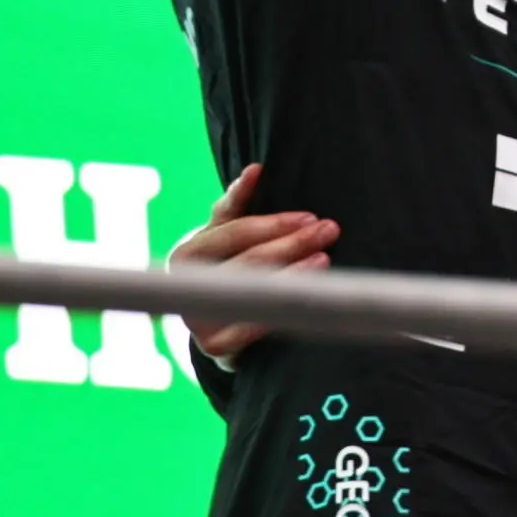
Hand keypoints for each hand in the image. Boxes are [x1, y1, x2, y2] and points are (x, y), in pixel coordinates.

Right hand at [165, 163, 338, 367]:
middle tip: (328, 230)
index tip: (309, 215)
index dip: (272, 223)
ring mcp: (198, 319)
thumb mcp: (226, 237)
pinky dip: (284, 307)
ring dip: (294, 273)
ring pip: (253, 291)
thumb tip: (256, 169)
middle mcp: (188, 286)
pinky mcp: (216, 348)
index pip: (233, 231)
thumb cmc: (229, 268)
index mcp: (187, 254)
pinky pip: (255, 325)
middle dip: (292, 243)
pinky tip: (312, 296)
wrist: (221, 327)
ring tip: (324, 258)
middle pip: (248, 260)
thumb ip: (237, 205)